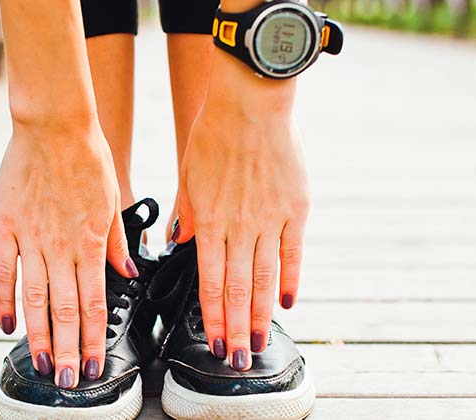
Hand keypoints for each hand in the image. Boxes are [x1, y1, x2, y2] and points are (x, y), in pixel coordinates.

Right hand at [0, 121, 136, 387]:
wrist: (54, 124)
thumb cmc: (89, 158)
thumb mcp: (112, 199)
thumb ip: (117, 241)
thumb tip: (128, 273)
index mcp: (91, 242)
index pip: (94, 302)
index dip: (93, 337)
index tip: (95, 364)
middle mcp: (61, 246)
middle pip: (64, 309)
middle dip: (69, 349)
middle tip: (69, 380)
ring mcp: (30, 238)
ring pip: (35, 298)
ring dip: (39, 336)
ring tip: (43, 365)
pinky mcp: (4, 226)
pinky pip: (3, 271)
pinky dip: (4, 299)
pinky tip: (6, 326)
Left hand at [174, 53, 308, 370]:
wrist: (251, 105)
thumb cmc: (214, 137)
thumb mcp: (188, 176)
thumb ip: (188, 213)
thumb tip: (181, 242)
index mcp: (209, 221)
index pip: (209, 281)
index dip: (212, 316)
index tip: (214, 343)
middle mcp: (238, 228)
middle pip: (236, 289)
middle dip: (235, 329)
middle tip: (238, 360)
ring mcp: (269, 220)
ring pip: (264, 278)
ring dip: (260, 314)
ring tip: (259, 343)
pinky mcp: (295, 209)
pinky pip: (293, 253)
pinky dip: (291, 279)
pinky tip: (288, 303)